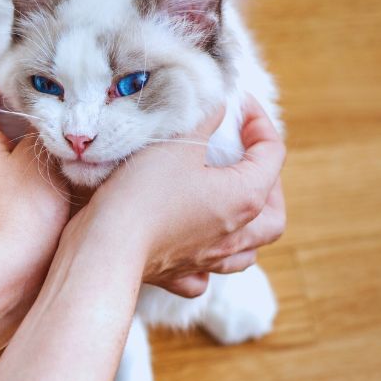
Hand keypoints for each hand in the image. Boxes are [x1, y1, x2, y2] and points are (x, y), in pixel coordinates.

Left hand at [0, 77, 71, 364]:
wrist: (13, 275)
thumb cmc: (23, 215)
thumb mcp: (41, 157)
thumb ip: (46, 125)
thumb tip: (58, 106)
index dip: (5, 81)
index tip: (39, 90)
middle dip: (30, 111)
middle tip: (63, 112)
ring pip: (9, 143)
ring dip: (36, 140)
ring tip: (69, 139)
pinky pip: (15, 169)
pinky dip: (35, 164)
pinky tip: (65, 169)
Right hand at [84, 95, 285, 298]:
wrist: (106, 247)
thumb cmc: (143, 193)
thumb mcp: (177, 142)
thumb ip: (203, 118)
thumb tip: (218, 104)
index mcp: (244, 197)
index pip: (273, 154)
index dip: (259, 122)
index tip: (238, 105)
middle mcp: (235, 234)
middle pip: (274, 214)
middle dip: (271, 184)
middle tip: (250, 160)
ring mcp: (209, 260)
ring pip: (248, 251)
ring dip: (249, 228)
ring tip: (232, 206)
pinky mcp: (179, 274)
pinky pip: (205, 276)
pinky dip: (208, 263)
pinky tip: (197, 246)